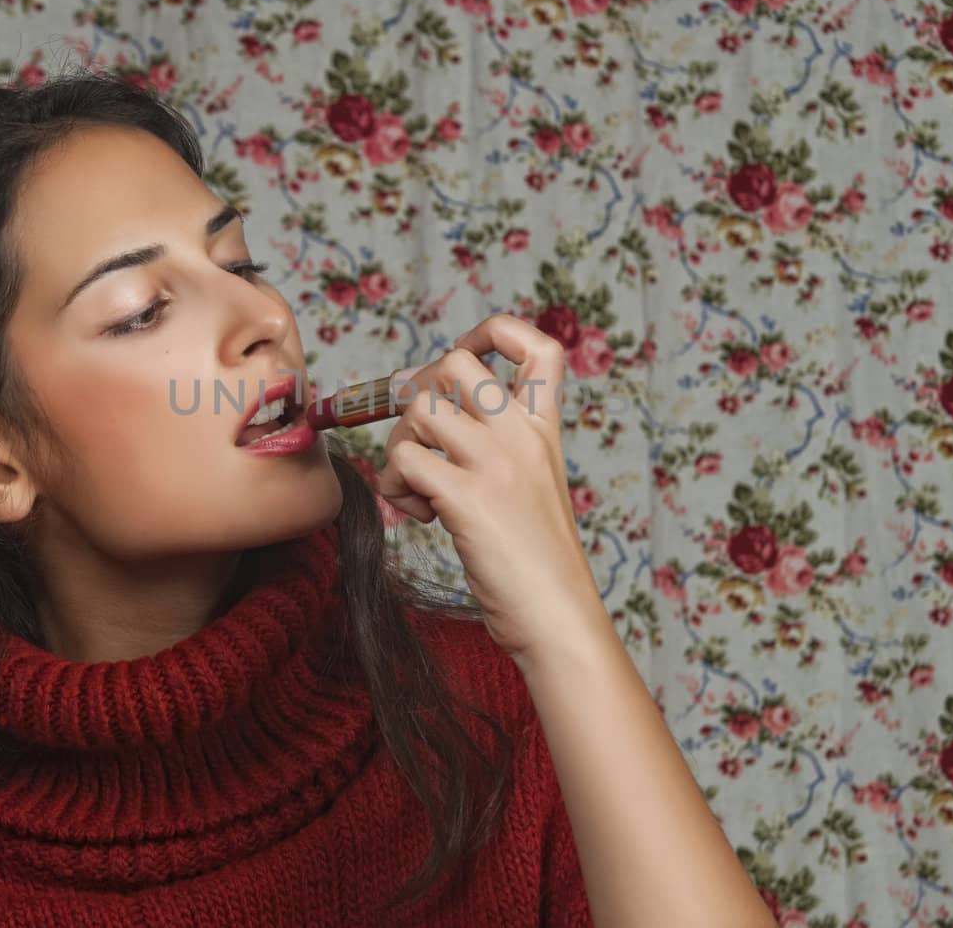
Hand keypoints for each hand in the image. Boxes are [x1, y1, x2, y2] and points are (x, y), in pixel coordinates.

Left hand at [375, 313, 605, 662]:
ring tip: (419, 490)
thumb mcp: (533, 486)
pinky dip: (394, 487)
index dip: (491, 333)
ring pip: (419, 408)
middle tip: (423, 443)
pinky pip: (402, 460)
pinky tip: (420, 514)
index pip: (536, 343)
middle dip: (418, 395)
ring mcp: (497, 464)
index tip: (465, 358)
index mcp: (543, 429)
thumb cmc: (537, 563)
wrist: (558, 619)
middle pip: (453, 363)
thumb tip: (432, 417)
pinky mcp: (469, 498)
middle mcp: (522, 435)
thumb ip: (499, 446)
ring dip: (400, 446)